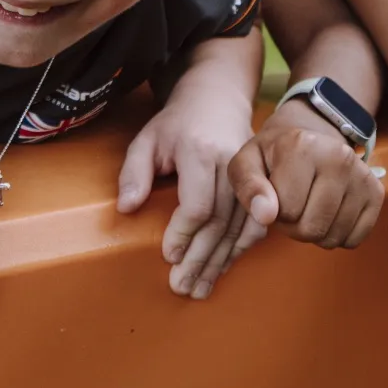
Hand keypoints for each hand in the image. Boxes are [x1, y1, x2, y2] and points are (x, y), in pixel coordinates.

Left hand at [116, 82, 258, 298]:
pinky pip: (256, 223)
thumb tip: (127, 208)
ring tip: (201, 288)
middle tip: (182, 287)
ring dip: (220, 262)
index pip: (197, 204)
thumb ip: (133, 173)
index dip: (183, 234)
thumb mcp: (146, 139)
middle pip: (219, 222)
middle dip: (200, 259)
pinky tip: (225, 267)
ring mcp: (250, 175)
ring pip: (239, 228)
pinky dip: (241, 248)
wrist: (217, 99)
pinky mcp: (261, 184)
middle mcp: (230, 164)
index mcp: (200, 152)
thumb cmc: (176, 123)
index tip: (168, 256)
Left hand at [230, 96, 385, 251]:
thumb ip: (248, 187)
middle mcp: (339, 158)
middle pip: (312, 229)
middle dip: (294, 227)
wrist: (310, 135)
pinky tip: (329, 214)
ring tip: (309, 207)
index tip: (274, 195)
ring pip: (333, 238)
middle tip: (291, 205)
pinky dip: (338, 236)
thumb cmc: (273, 154)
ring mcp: (362, 175)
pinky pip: (355, 240)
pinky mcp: (377, 192)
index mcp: (302, 146)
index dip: (274, 213)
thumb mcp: (246, 163)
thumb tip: (266, 216)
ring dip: (316, 233)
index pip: (286, 212)